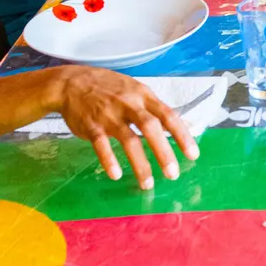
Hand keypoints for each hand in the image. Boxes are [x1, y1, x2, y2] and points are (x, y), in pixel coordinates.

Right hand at [53, 65, 197, 189]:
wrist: (72, 82)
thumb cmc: (109, 88)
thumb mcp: (135, 90)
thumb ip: (154, 108)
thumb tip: (180, 125)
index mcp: (143, 96)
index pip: (168, 115)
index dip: (182, 135)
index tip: (193, 154)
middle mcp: (129, 104)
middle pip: (151, 128)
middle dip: (164, 152)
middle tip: (173, 174)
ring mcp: (109, 115)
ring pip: (128, 140)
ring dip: (139, 164)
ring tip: (148, 184)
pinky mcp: (91, 125)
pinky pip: (101, 144)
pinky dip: (109, 159)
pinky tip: (115, 174)